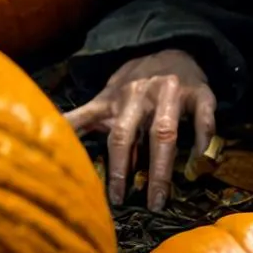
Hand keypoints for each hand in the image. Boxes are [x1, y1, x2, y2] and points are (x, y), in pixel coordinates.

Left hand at [65, 49, 216, 211]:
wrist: (173, 49)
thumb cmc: (135, 83)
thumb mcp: (105, 98)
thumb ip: (81, 119)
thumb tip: (49, 135)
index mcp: (115, 99)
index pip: (102, 131)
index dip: (103, 164)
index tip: (97, 192)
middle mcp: (140, 95)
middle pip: (126, 134)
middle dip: (123, 169)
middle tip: (121, 203)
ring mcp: (171, 93)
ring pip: (164, 132)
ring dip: (161, 168)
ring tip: (158, 200)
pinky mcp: (200, 94)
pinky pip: (203, 120)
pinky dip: (202, 143)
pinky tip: (198, 168)